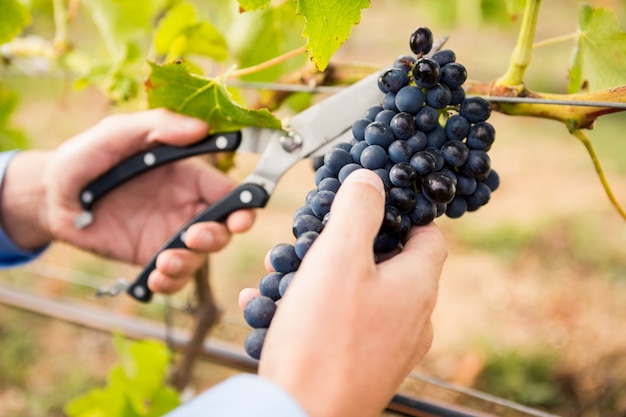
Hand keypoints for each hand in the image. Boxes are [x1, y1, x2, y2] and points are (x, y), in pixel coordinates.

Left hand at [1, 109, 254, 293]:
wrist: (50, 198)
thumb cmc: (84, 158)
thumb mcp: (116, 133)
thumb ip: (156, 126)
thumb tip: (200, 128)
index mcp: (187, 176)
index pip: (228, 192)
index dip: (243, 205)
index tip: (241, 217)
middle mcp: (185, 207)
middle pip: (223, 228)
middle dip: (217, 237)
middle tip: (193, 237)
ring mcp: (169, 234)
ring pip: (200, 256)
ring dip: (189, 262)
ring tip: (163, 262)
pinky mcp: (150, 257)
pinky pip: (173, 277)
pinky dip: (170, 282)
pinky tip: (155, 278)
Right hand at [239, 169, 446, 416]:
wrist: (301, 415)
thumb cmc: (323, 339)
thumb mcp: (338, 257)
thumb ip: (357, 210)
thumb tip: (370, 179)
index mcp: (416, 286)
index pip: (429, 236)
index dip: (403, 214)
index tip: (370, 206)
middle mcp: (413, 319)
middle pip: (390, 264)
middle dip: (346, 245)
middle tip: (311, 240)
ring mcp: (390, 348)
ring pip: (361, 294)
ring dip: (323, 277)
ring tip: (283, 273)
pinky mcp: (365, 368)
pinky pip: (344, 326)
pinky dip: (316, 310)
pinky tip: (275, 308)